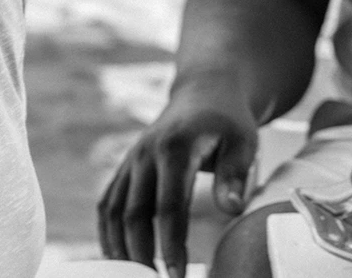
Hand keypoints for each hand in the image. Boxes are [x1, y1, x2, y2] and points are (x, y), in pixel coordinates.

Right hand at [98, 85, 258, 277]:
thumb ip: (234, 175)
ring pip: (113, 211)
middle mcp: (145, 153)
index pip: (168, 207)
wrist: (204, 92)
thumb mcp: (243, 141)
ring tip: (134, 277)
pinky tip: (118, 257)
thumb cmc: (228, 121)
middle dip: (142, 255)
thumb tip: (231, 208)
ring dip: (120, 248)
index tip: (178, 275)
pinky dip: (108, 232)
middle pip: (134, 214)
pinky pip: (108, 203)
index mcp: (175, 148)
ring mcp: (131, 159)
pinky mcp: (126, 166)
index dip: (171, 245)